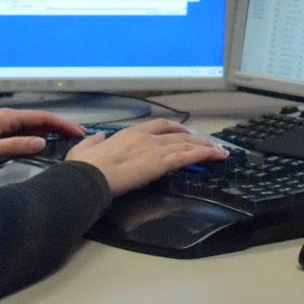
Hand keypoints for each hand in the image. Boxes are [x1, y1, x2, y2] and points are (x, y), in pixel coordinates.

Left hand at [0, 108, 88, 180]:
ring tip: (68, 140)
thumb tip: (43, 141)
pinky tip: (45, 143)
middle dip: (60, 126)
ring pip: (31, 126)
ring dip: (50, 131)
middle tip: (79, 136)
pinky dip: (37, 135)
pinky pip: (22, 132)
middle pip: (38, 119)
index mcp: (3, 118)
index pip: (40, 117)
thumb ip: (14, 145)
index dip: (61, 124)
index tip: (78, 132)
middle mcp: (3, 118)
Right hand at [65, 120, 228, 195]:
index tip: (186, 133)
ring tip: (219, 151)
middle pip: (179, 134)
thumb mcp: (83, 149)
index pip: (159, 125)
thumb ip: (93, 142)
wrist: (87, 177)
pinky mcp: (159, 163)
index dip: (176, 128)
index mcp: (129, 133)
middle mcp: (145, 137)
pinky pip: (187, 156)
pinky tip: (214, 156)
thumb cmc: (84, 168)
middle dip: (197, 138)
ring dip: (206, 147)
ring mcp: (154, 149)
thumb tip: (98, 138)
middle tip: (210, 143)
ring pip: (187, 144)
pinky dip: (204, 154)